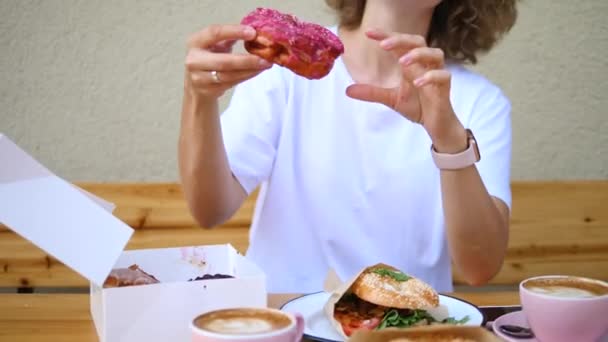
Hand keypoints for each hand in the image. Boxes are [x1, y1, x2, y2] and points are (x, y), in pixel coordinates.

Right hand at [185, 24, 271, 99]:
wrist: (195, 85)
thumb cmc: (209, 59)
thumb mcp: (214, 44)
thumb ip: (229, 37)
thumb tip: (255, 33)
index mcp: (195, 42)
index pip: (214, 33)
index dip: (234, 31)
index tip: (253, 33)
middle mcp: (194, 60)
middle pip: (224, 61)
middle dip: (247, 60)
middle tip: (266, 58)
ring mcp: (200, 78)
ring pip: (229, 75)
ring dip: (250, 70)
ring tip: (265, 65)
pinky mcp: (208, 90)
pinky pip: (231, 83)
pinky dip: (246, 76)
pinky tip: (257, 71)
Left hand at [346, 29, 466, 152]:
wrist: (435, 124)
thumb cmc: (417, 106)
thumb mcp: (390, 99)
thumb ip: (372, 93)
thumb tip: (347, 90)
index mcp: (411, 64)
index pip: (400, 44)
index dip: (386, 36)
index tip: (368, 33)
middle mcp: (424, 64)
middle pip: (418, 41)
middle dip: (401, 40)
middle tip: (383, 44)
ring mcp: (436, 74)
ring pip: (435, 54)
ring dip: (418, 54)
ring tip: (403, 61)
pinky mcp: (445, 88)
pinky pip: (443, 76)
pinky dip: (430, 76)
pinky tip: (417, 82)